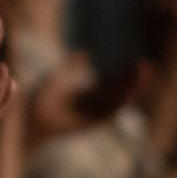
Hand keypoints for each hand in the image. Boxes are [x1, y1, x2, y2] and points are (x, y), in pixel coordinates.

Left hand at [27, 51, 150, 145]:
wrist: (30, 113)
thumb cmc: (40, 96)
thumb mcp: (59, 76)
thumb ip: (73, 66)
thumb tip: (85, 53)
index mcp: (85, 96)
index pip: (111, 84)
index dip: (125, 74)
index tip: (138, 64)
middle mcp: (91, 106)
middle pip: (117, 91)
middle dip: (132, 80)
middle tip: (147, 67)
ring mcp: (91, 115)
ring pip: (116, 100)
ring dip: (130, 88)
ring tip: (141, 75)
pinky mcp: (89, 124)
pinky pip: (109, 112)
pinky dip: (119, 102)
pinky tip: (129, 91)